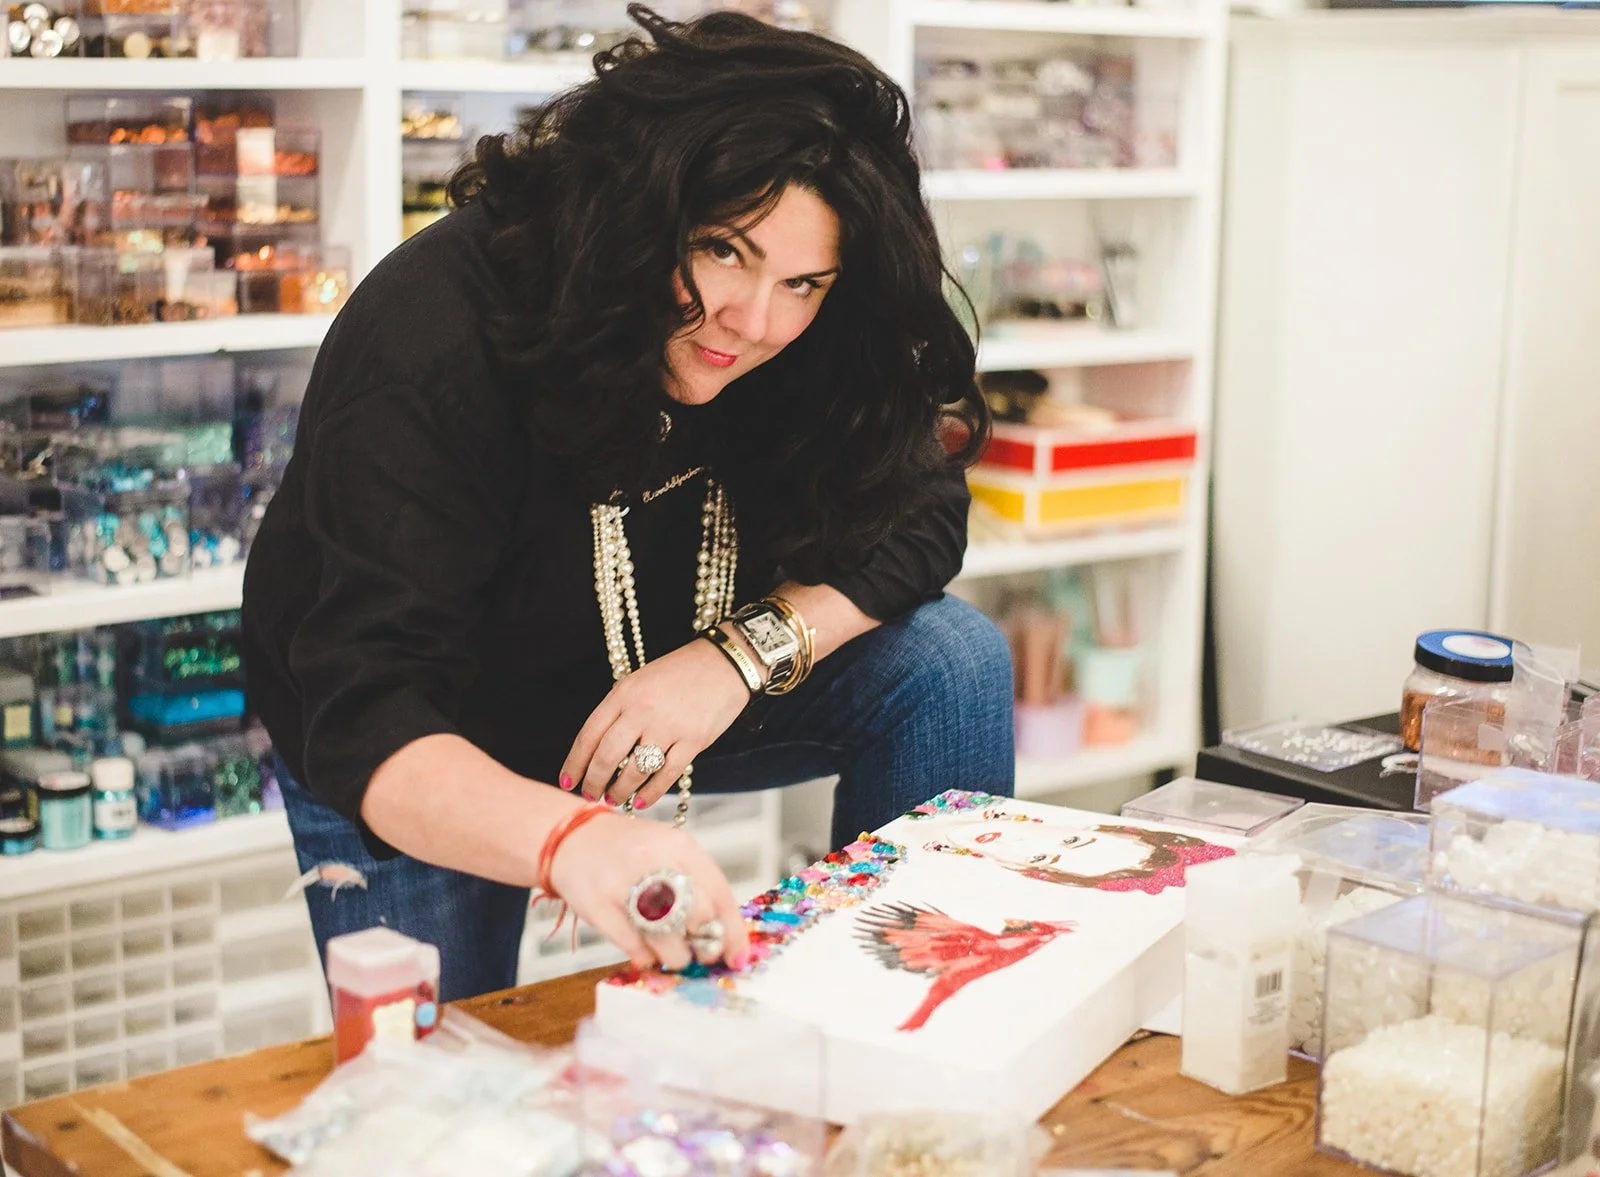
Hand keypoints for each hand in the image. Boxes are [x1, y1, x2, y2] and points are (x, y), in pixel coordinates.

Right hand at [548, 806, 750, 970]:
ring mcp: (624, 886)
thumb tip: (727, 933)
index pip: (720, 893)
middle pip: (699, 918)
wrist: (573, 838)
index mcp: (679, 846)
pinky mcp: (599, 909)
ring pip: (669, 942)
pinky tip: (646, 951)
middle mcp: (654, 862)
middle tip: (702, 950)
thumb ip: (698, 883)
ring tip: (673, 953)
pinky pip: (635, 949)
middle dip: (707, 944)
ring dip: (678, 957)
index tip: (738, 957)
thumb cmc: (630, 849)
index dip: (734, 932)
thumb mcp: (670, 850)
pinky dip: (647, 958)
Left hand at [561, 633, 752, 809]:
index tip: (567, 782)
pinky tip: (640, 801)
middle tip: (590, 795)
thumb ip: (620, 710)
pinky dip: (650, 792)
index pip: (590, 734)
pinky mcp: (694, 740)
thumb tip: (600, 751)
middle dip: (594, 781)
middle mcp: (642, 710)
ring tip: (614, 800)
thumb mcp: (640, 681)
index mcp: (624, 692)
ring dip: (620, 790)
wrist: (725, 663)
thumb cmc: (680, 672)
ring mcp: (669, 726)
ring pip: (635, 770)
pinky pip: (666, 774)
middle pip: (608, 755)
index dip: (575, 763)